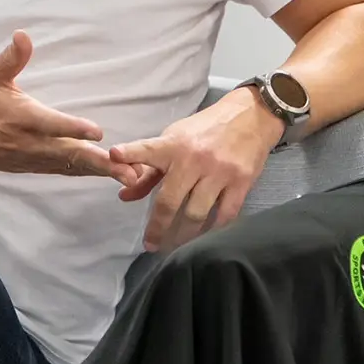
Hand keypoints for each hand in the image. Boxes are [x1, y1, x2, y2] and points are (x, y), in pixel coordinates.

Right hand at [0, 31, 123, 178]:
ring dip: (98, 172)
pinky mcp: (32, 166)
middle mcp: (29, 141)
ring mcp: (32, 158)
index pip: (50, 124)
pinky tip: (103, 175)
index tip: (97, 132)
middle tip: (127, 170)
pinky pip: (62, 171)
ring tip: (128, 177)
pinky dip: (83, 173)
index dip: (73, 128)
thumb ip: (10, 57)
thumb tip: (23, 35)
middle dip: (99, 163)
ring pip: (69, 166)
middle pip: (68, 154)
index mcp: (21, 117)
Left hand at [108, 86, 285, 251]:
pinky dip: (212, 230)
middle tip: (151, 244)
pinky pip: (225, 215)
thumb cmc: (205, 130)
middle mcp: (194, 159)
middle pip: (171, 200)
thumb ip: (149, 171)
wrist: (250, 117)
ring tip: (174, 246)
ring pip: (196, 213)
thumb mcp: (174, 140)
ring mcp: (219, 172)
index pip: (148, 150)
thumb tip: (124, 196)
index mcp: (174, 145)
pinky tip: (202, 237)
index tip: (113, 156)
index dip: (130, 153)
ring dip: (183, 235)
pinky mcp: (241, 182)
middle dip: (158, 226)